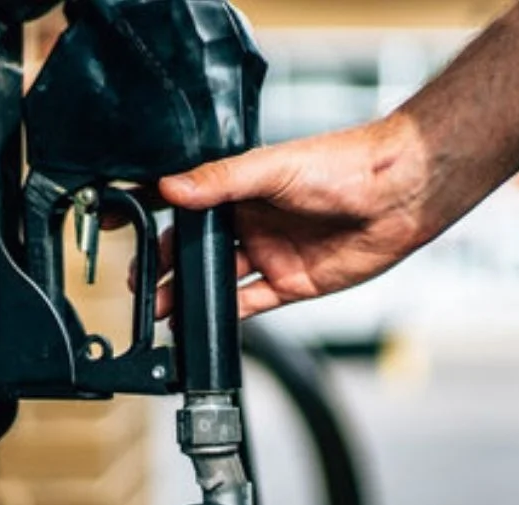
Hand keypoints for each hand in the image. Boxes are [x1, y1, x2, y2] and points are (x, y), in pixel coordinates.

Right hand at [149, 114, 441, 318]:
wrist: (396, 196)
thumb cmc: (343, 166)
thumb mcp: (273, 168)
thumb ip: (220, 181)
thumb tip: (170, 189)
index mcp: (241, 186)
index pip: (186, 201)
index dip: (154, 213)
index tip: (122, 224)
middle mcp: (251, 220)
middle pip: (197, 248)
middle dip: (166, 265)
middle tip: (138, 280)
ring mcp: (270, 253)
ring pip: (218, 279)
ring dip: (188, 294)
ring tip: (159, 309)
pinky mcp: (291, 282)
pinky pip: (250, 303)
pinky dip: (225, 315)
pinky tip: (201, 323)